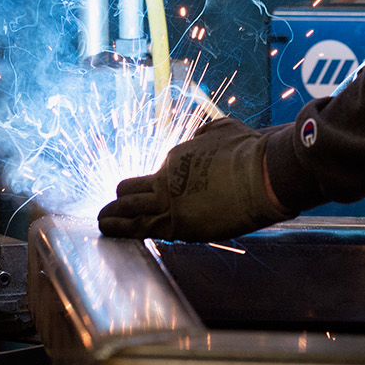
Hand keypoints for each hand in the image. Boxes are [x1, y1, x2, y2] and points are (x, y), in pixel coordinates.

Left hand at [98, 118, 290, 241]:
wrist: (262, 175)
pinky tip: (111, 234)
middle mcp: (167, 180)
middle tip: (109, 210)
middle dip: (120, 201)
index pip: (153, 178)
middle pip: (131, 192)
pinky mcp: (180, 226)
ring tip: (102, 223)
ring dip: (114, 219)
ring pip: (130, 213)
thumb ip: (205, 135)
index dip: (153, 188)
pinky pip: (144, 230)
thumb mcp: (222, 129)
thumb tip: (199, 137)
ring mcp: (171, 204)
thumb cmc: (249, 152)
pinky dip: (124, 232)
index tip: (155, 197)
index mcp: (176, 159)